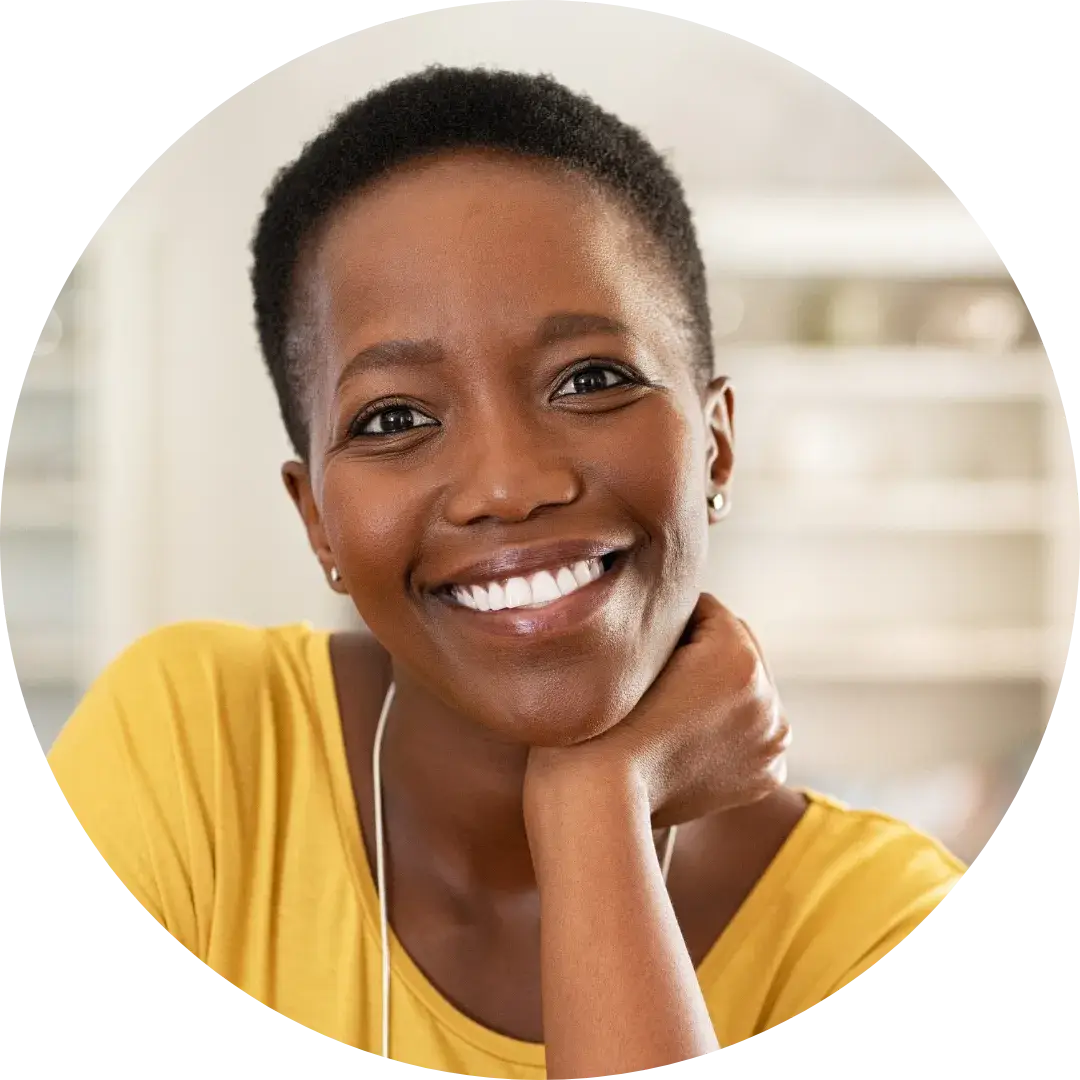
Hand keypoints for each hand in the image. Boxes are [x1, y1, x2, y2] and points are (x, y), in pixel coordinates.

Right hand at [525, 592, 789, 828]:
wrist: (598, 797)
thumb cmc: (599, 722)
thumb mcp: (631, 649)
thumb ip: (665, 624)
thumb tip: (678, 615)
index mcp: (738, 657)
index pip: (709, 610)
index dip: (673, 619)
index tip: (648, 637)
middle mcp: (768, 698)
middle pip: (738, 646)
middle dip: (706, 650)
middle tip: (663, 668)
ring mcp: (771, 739)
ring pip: (748, 689)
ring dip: (720, 689)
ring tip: (676, 704)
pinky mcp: (767, 773)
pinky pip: (752, 729)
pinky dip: (730, 728)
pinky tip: (692, 734)